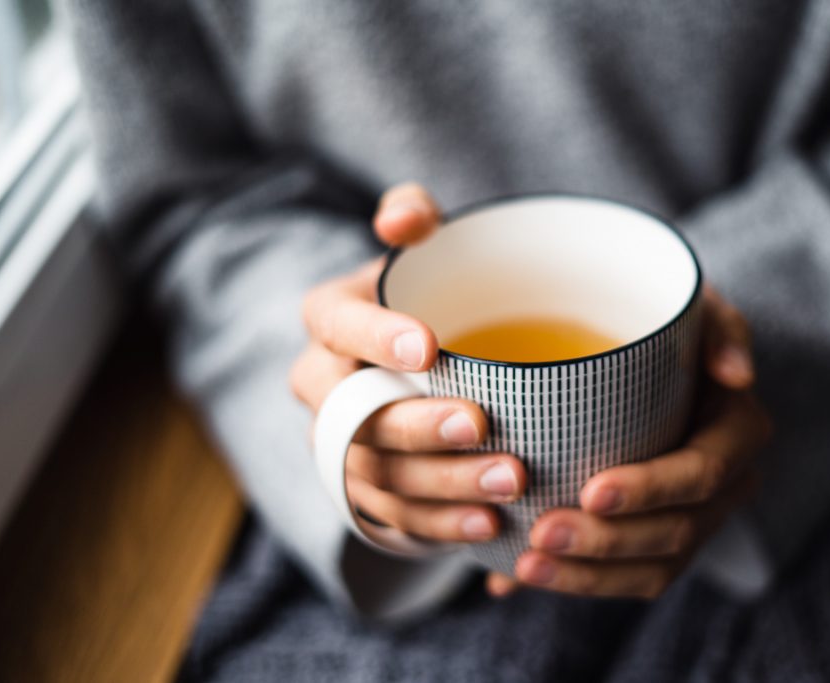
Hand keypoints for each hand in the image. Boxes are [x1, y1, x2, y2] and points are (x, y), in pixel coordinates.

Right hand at [290, 183, 526, 544]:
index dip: (374, 338)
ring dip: (441, 483)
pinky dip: (439, 524)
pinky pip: (392, 517)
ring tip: (508, 482)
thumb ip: (415, 217)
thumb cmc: (430, 295)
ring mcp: (336, 446)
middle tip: (481, 425)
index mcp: (329, 320)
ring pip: (375, 474)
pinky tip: (489, 524)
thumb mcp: (424, 248)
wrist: (416, 364)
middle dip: (415, 424)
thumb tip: (401, 219)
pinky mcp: (362, 493)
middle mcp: (321, 387)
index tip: (429, 348)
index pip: (336, 325)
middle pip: (352, 415)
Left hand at [487, 285, 772, 598]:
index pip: (703, 473)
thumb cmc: (668, 324)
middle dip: (608, 541)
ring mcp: (693, 520)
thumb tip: (738, 375)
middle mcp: (725, 486)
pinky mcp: (656, 543)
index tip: (592, 490)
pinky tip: (518, 576)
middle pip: (675, 532)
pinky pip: (626, 578)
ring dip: (587, 575)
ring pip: (651, 568)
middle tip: (542, 532)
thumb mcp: (697, 307)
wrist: (645, 355)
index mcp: (737, 433)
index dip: (652, 489)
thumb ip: (720, 326)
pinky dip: (575, 581)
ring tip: (526, 566)